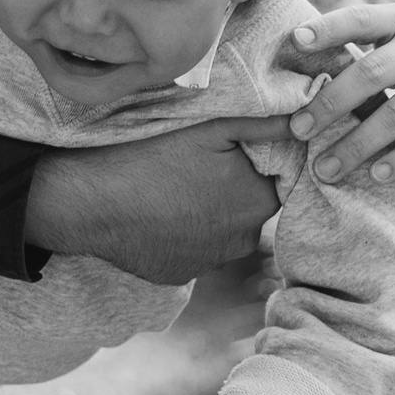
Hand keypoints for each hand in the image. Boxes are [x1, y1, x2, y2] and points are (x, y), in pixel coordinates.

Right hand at [25, 114, 283, 282]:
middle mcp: (242, 241)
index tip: (228, 147)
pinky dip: (183, 231)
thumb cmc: (149, 157)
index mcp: (258, 202)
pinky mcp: (179, 275)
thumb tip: (306, 119)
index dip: (256, 159)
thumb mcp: (210, 128)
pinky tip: (158, 209)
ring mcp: (209, 263)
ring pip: (222, 228)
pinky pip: (193, 248)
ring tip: (173, 185)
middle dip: (233, 185)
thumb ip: (264, 125)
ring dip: (208, 209)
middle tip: (195, 163)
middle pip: (249, 205)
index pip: (277, 177)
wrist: (87, 202)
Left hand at [281, 0, 394, 187]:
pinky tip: (376, 175)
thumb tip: (304, 45)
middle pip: (370, 73)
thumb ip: (373, 37)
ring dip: (356, 145)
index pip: (361, 19)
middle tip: (297, 130)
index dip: (328, 28)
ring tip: (324, 170)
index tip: (294, 41)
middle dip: (330, 103)